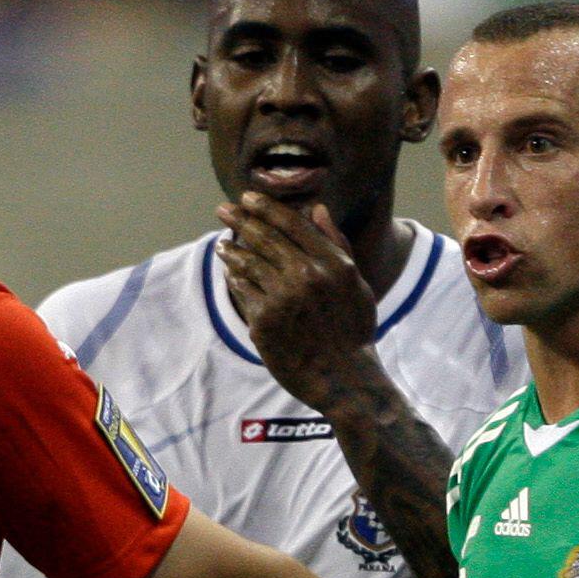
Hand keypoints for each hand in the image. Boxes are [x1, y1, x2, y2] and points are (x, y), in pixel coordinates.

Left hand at [215, 195, 378, 408]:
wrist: (344, 379)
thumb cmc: (353, 330)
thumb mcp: (356, 283)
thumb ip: (336, 244)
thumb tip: (317, 209)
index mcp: (330, 262)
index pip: (290, 223)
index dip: (265, 207)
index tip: (248, 198)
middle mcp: (305, 275)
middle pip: (264, 238)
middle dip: (240, 220)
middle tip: (223, 210)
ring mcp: (282, 299)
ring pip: (247, 262)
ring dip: (231, 249)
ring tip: (222, 244)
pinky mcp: (263, 322)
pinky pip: (242, 291)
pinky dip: (234, 279)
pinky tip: (230, 274)